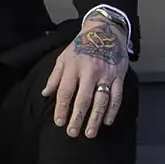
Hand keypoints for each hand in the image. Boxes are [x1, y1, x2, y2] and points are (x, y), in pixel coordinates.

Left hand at [42, 14, 128, 138]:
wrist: (104, 31)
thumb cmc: (81, 46)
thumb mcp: (64, 57)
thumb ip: (55, 76)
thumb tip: (45, 93)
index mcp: (73, 67)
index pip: (66, 91)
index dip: (62, 108)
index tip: (59, 122)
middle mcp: (90, 72)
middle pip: (83, 99)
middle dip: (77, 118)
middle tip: (72, 133)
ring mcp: (106, 75)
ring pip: (101, 101)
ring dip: (95, 119)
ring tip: (90, 132)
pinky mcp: (119, 76)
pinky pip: (117, 96)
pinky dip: (112, 110)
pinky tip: (106, 121)